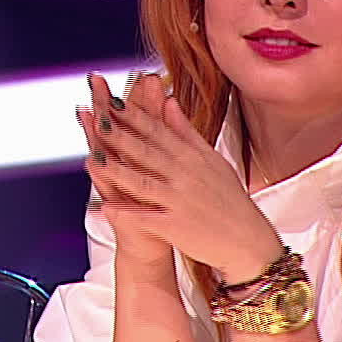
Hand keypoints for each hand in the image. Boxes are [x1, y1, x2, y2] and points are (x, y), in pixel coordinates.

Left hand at [83, 72, 285, 281]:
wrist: (247, 241)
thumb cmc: (229, 199)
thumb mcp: (211, 160)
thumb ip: (186, 131)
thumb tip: (169, 101)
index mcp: (192, 157)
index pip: (158, 132)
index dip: (134, 117)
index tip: (112, 102)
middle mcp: (185, 175)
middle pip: (147, 152)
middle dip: (120, 136)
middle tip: (98, 119)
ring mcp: (179, 201)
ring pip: (142, 182)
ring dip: (117, 171)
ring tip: (94, 159)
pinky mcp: (175, 226)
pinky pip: (146, 218)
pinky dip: (126, 213)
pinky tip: (106, 207)